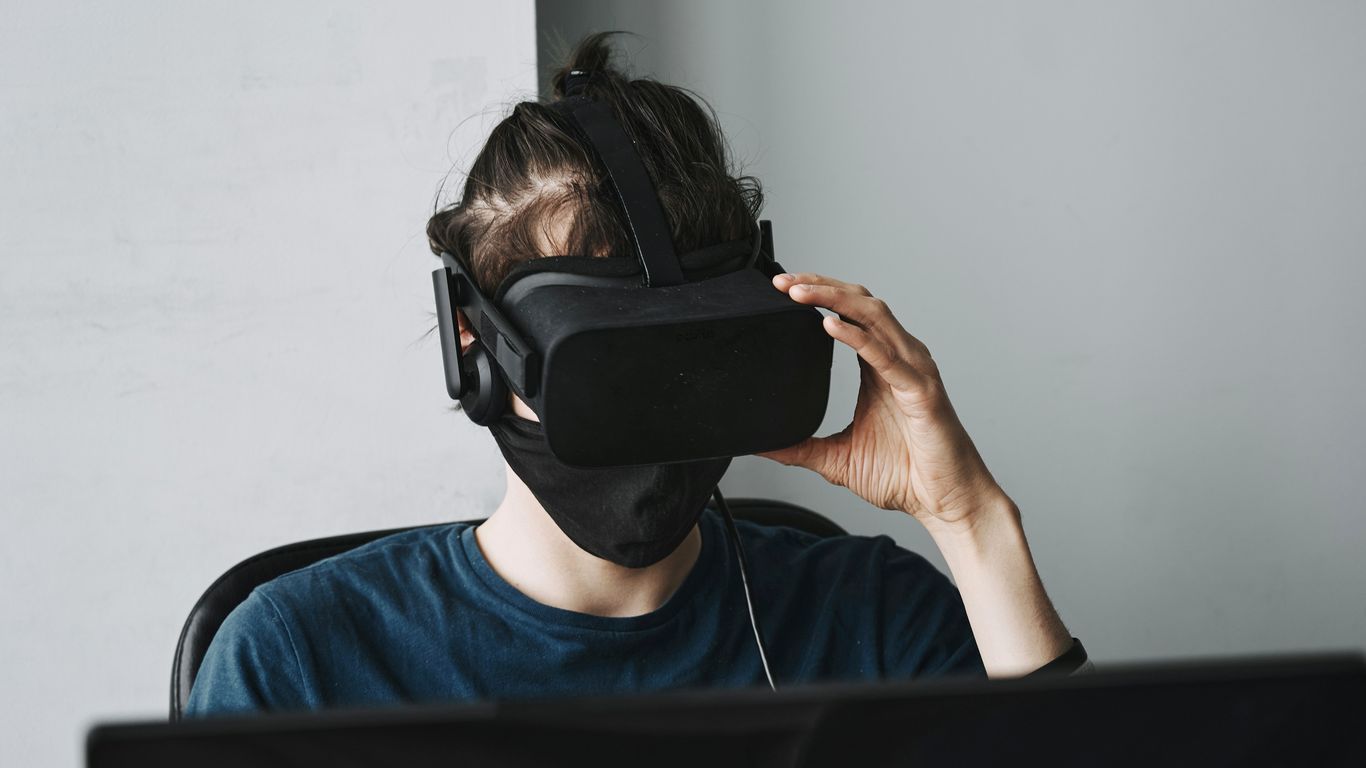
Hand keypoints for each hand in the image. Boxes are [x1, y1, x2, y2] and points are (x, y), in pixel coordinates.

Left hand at [759, 273, 1009, 531]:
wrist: (945, 502)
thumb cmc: (905, 475)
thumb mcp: (837, 458)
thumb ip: (800, 448)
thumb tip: (761, 445)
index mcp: (879, 365)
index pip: (848, 313)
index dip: (817, 294)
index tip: (780, 287)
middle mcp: (898, 358)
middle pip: (859, 302)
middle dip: (819, 285)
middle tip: (781, 281)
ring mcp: (912, 370)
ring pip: (873, 316)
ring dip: (834, 299)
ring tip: (798, 292)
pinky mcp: (921, 391)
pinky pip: (885, 356)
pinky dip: (857, 337)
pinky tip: (830, 326)